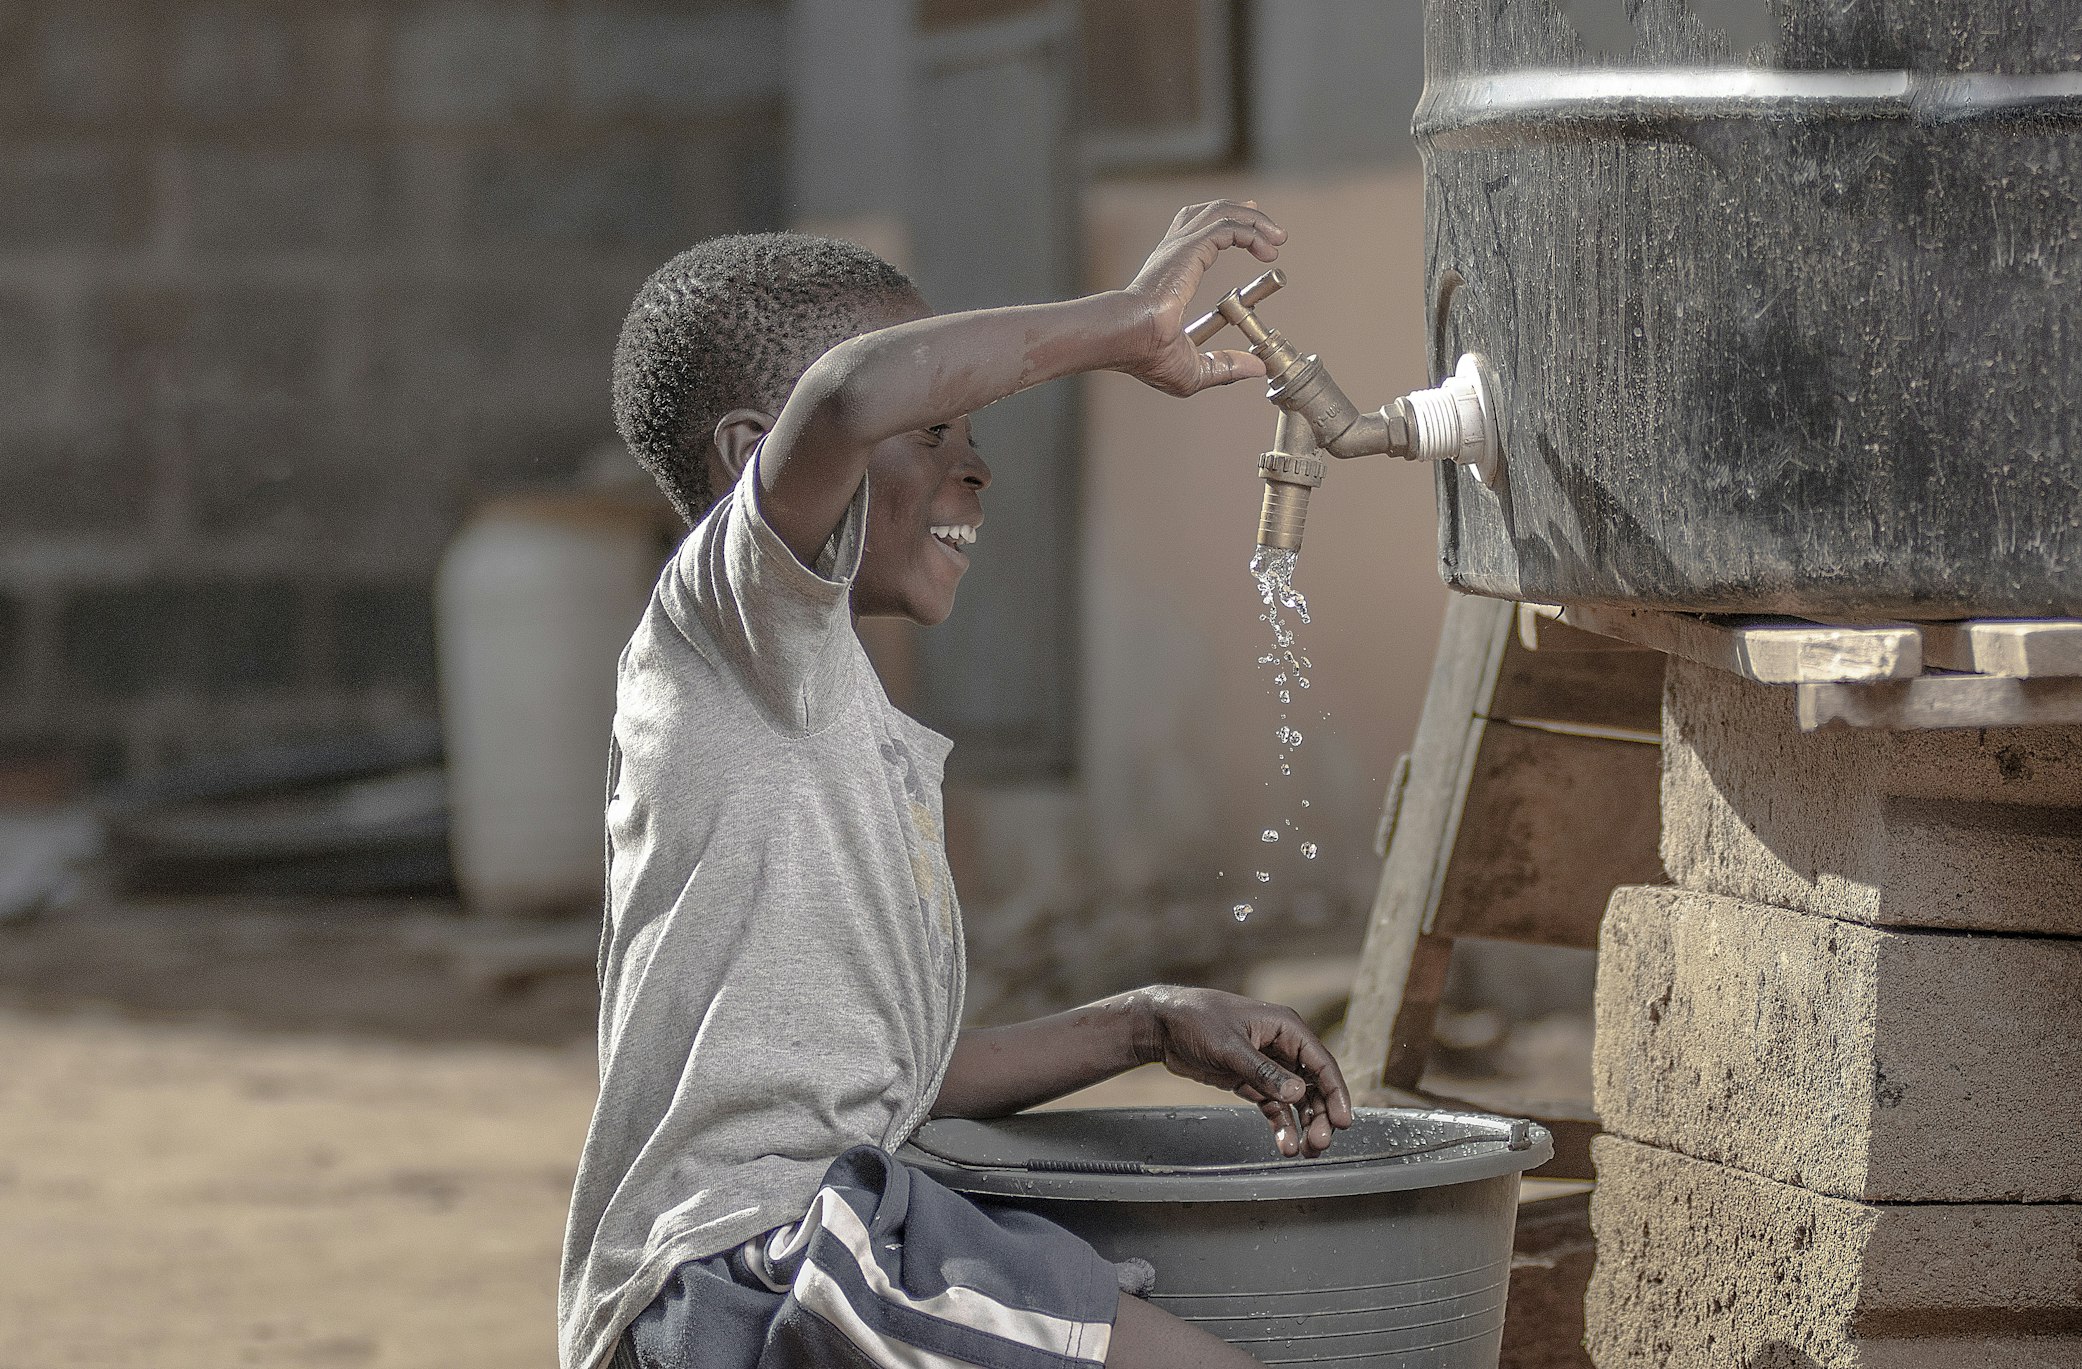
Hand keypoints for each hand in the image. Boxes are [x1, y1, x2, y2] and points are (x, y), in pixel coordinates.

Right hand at [1116, 200, 1285, 397]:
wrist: (1129, 338)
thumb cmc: (1147, 354)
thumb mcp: (1195, 368)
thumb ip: (1226, 366)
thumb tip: (1256, 368)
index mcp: (1170, 272)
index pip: (1197, 234)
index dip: (1227, 228)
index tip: (1252, 233)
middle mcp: (1173, 252)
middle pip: (1210, 213)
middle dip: (1245, 214)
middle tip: (1272, 229)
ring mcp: (1180, 246)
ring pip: (1222, 211)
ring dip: (1254, 219)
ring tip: (1278, 237)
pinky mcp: (1190, 247)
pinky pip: (1228, 226)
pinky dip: (1252, 231)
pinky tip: (1267, 251)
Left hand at [1134, 985, 1353, 1157]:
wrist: (1161, 1025)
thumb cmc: (1196, 1021)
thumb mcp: (1229, 1046)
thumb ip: (1263, 1072)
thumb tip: (1298, 1094)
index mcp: (1285, 1027)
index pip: (1321, 1062)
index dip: (1336, 1092)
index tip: (1344, 1121)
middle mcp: (1281, 1046)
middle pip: (1313, 1085)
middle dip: (1320, 1115)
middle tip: (1320, 1143)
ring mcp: (1267, 1065)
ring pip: (1297, 1099)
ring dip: (1304, 1124)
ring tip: (1306, 1151)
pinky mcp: (1251, 1081)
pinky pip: (1274, 1106)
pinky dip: (1281, 1125)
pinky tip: (1285, 1145)